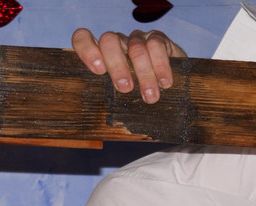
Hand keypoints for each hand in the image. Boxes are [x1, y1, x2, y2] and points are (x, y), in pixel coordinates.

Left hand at [72, 28, 186, 102]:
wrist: (172, 87)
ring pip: (135, 47)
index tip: (98, 70)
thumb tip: (95, 117)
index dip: (86, 49)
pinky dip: (161, 66)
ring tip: (149, 96)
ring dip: (143, 73)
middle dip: (117, 66)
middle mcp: (117, 43)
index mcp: (100, 55)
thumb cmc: (136, 98)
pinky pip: (156, 45)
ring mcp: (136, 39)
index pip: (83, 38)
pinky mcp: (158, 39)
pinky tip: (164, 83)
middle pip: (109, 41)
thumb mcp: (118, 99)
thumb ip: (106, 99)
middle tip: (125, 88)